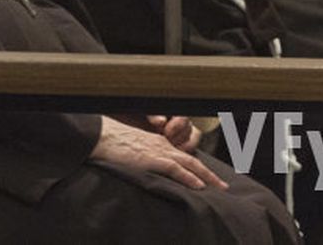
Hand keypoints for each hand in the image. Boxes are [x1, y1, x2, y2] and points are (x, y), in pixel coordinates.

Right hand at [91, 117, 226, 189]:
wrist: (100, 136)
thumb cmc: (110, 141)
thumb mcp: (131, 148)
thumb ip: (142, 155)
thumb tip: (145, 166)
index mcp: (156, 142)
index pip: (182, 154)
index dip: (195, 166)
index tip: (205, 176)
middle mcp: (162, 145)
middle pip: (191, 159)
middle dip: (209, 174)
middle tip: (223, 185)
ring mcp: (158, 151)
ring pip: (190, 164)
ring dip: (207, 176)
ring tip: (219, 188)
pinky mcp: (152, 159)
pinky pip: (176, 169)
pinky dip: (189, 178)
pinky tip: (199, 186)